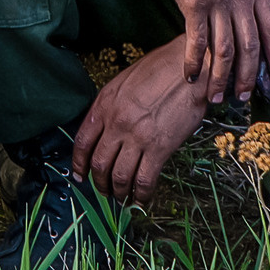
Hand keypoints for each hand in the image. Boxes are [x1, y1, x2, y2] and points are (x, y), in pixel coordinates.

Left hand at [72, 39, 213, 205]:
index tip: (80, 175)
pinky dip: (141, 194)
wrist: (190, 70)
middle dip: (99, 183)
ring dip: (118, 192)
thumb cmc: (160, 71)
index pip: (82, 141)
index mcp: (105, 104)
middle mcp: (117, 122)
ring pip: (119, 176)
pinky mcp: (159, 148)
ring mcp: (137, 136)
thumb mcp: (124, 83)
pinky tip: (141, 199)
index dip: (79, 163)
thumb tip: (106, 130)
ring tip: (121, 199)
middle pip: (99, 163)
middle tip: (104, 191)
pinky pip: (144, 180)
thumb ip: (111, 106)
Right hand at [152, 0, 269, 103]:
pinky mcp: (193, 3)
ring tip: (216, 97)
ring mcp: (218, 1)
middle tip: (243, 97)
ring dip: (221, 78)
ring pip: (225, 50)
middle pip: (250, 47)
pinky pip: (197, 41)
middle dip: (247, 77)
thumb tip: (246, 16)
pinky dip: (193, 62)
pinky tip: (190, 75)